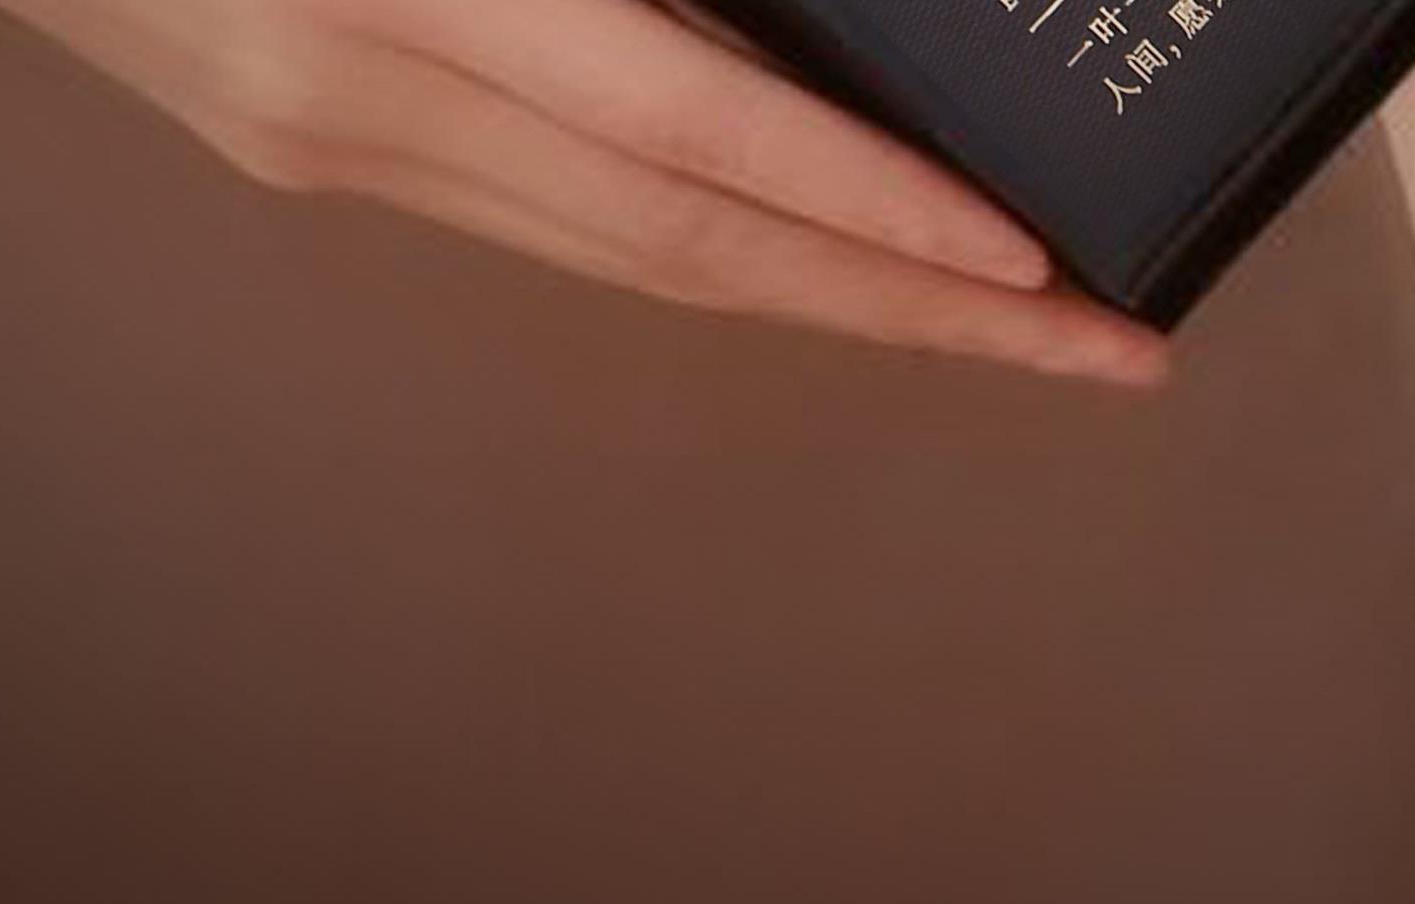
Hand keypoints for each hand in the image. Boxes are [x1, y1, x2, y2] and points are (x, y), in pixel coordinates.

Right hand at [0, 0, 1170, 385]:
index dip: (871, 202)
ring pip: (631, 265)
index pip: (695, 133)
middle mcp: (366, 95)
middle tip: (1105, 359)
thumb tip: (775, 14)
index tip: (1027, 266)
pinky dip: (709, 249)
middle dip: (916, 315)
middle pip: (692, 250)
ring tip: (1003, 329)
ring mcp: (330, 143)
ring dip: (831, 303)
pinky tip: (818, 261)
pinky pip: (556, 227)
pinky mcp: (309, 152)